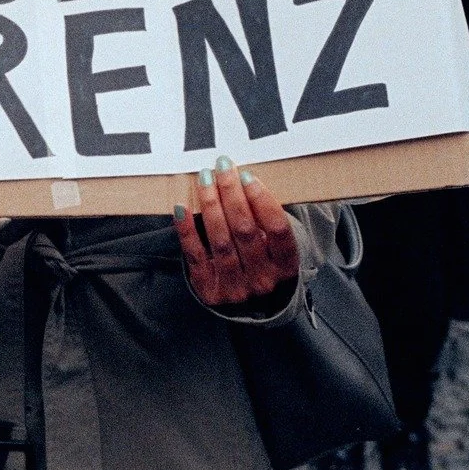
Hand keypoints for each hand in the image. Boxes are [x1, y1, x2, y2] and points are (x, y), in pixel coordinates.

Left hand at [174, 158, 300, 309]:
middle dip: (231, 194)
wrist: (248, 301)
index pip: (277, 229)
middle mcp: (263, 279)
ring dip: (210, 205)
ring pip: (221, 239)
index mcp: (286, 265)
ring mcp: (236, 287)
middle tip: (221, 168)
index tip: (246, 175)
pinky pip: (195, 255)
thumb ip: (265, 218)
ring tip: (204, 179)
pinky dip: (187, 229)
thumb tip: (241, 177)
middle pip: (245, 230)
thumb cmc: (262, 259)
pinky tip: (181, 208)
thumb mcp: (274, 244)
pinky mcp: (209, 290)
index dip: (261, 199)